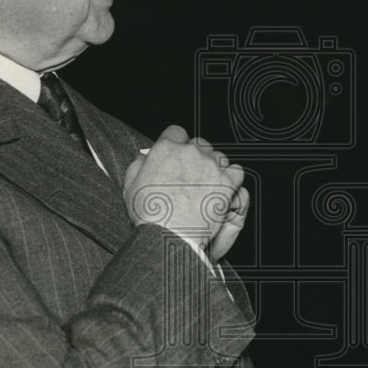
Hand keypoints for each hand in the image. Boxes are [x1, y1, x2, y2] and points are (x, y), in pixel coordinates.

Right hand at [123, 125, 246, 256]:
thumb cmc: (150, 214)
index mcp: (167, 149)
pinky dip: (232, 178)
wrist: (170, 235)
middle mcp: (190, 152)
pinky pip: (237, 171)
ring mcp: (211, 166)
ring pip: (218, 156)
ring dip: (214, 167)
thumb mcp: (131, 185)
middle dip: (196, 155)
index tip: (176, 154)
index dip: (176, 143)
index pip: (176, 132)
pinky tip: (224, 187)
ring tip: (207, 185)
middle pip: (199, 143)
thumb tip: (144, 157)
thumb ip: (138, 165)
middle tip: (191, 174)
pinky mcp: (226, 182)